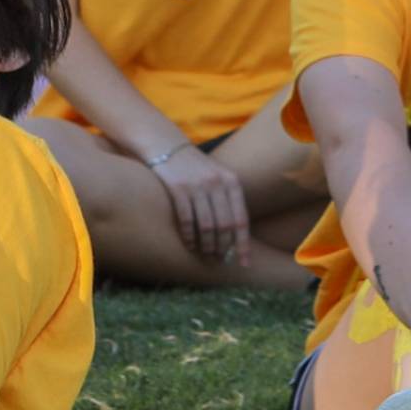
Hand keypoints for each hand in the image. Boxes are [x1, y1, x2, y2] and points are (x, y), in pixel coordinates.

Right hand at [145, 139, 247, 266]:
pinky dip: (189, 236)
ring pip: (206, 225)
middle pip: (225, 225)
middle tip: (218, 260)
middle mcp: (216, 183)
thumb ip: (228, 200)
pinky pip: (186, 219)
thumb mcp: (217, 177)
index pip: (241, 219)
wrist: (166, 146)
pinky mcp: (177, 187)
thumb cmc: (194, 168)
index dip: (243, 244)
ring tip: (205, 255)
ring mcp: (197, 185)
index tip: (244, 262)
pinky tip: (189, 245)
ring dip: (206, 245)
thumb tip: (235, 236)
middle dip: (223, 247)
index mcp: (231, 181)